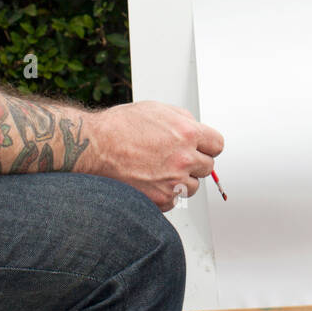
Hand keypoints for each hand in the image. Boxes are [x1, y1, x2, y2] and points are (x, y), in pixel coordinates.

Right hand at [84, 101, 223, 210]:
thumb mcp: (157, 110)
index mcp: (187, 133)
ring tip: (158, 170)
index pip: (217, 145)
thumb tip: (197, 131)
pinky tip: (149, 181)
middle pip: (207, 167)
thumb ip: (183, 120)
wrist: (94, 147)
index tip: (201, 149)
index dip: (207, 146)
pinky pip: (175, 200)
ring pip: (192, 186)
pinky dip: (165, 193)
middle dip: (194, 163)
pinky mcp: (161, 199)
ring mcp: (174, 181)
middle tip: (174, 159)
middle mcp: (184, 158)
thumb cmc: (119, 127)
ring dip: (181, 180)